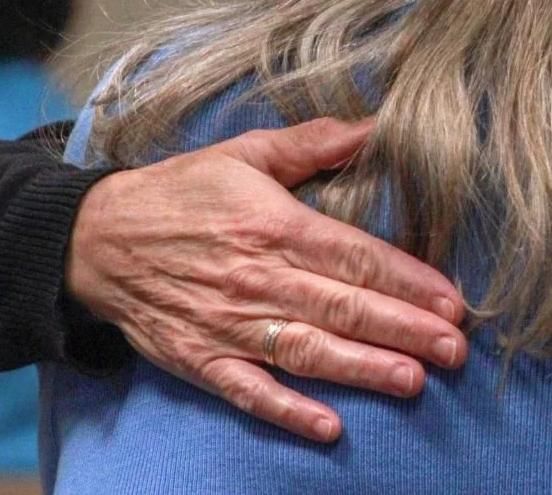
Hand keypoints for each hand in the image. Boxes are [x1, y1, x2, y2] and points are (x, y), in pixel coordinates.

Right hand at [67, 117, 468, 442]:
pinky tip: (328, 426)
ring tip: (413, 381)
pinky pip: (250, 392)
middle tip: (455, 348)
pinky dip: (288, 411)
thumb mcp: (246, 152)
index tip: (453, 301)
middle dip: (405, 330)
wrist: (95, 238)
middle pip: (344, 307)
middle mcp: (258, 279)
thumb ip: (314, 143)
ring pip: (308, 351)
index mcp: (275, 226)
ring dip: (363, 369)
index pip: (356, 256)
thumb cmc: (182, 191)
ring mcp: (230, 324)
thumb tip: (376, 126)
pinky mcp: (202, 359)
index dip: (408, 281)